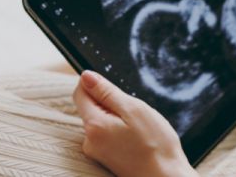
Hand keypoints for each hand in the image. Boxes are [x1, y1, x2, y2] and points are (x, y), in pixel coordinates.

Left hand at [73, 71, 197, 176]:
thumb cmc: (155, 145)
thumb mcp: (134, 110)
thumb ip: (107, 92)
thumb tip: (86, 76)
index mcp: (94, 125)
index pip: (80, 93)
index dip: (96, 84)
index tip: (116, 89)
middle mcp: (89, 140)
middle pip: (92, 107)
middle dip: (113, 103)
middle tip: (135, 114)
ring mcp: (97, 151)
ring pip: (103, 121)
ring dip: (119, 118)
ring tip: (140, 129)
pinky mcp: (107, 158)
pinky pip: (109, 135)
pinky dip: (122, 131)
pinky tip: (138, 139)